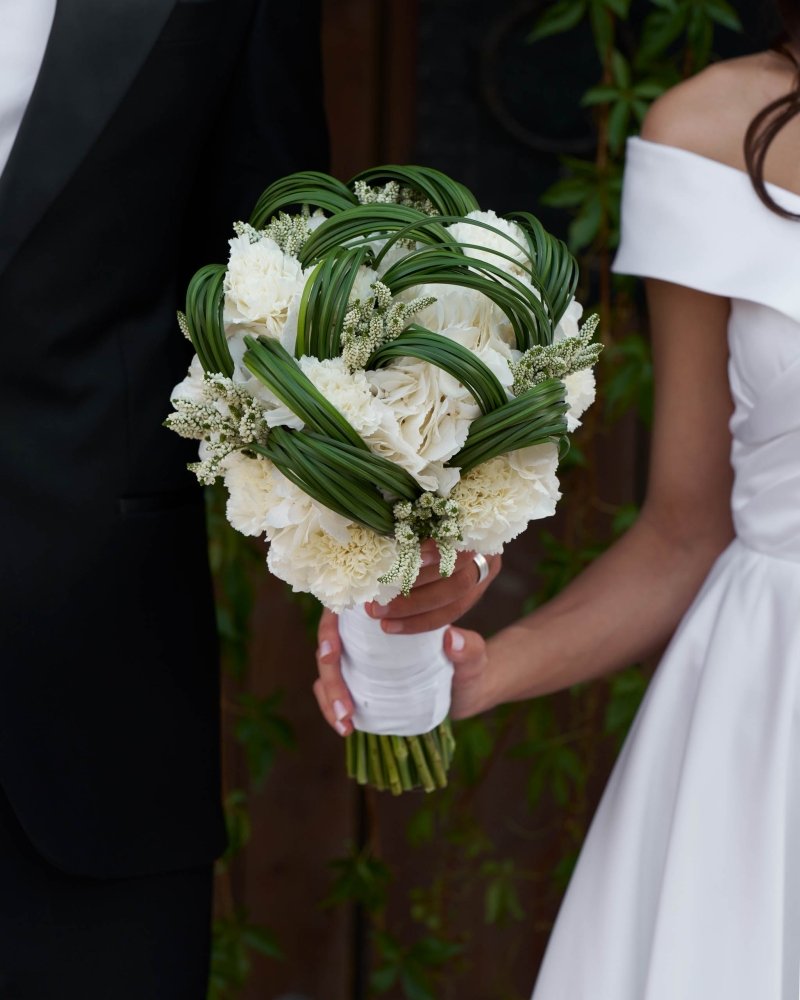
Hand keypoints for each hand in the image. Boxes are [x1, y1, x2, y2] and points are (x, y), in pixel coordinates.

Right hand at [313, 544, 500, 735]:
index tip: (332, 651)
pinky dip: (333, 709)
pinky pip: (334, 692)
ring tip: (345, 723)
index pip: (345, 610)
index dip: (330, 628)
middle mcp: (366, 632)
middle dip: (330, 676)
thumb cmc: (469, 664)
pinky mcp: (359, 683)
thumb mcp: (473, 656)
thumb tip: (452, 639)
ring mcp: (359, 658)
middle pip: (330, 644)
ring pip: (327, 671)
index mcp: (387, 611)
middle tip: (344, 707)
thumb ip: (469, 648)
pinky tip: (347, 729)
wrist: (468, 689)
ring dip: (328, 696)